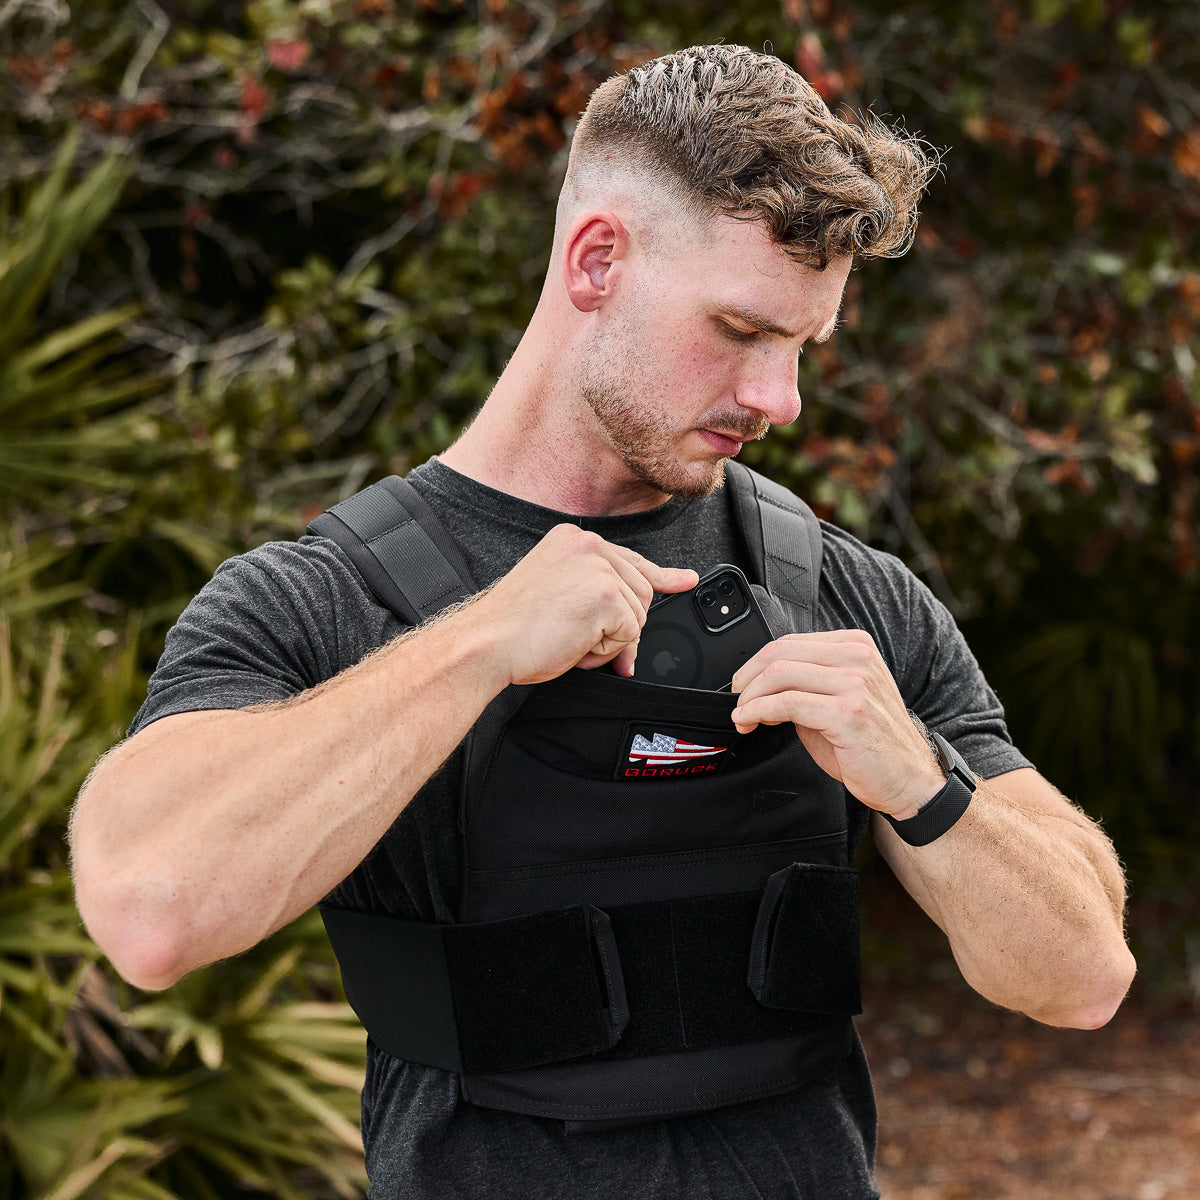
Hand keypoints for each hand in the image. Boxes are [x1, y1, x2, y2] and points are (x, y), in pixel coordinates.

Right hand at [470, 524, 697, 685]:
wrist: (487, 643)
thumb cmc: (512, 629)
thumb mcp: (559, 597)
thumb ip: (600, 596)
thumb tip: (636, 630)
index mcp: (573, 540)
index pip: (630, 559)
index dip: (662, 576)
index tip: (685, 581)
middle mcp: (589, 544)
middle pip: (641, 592)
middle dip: (621, 628)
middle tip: (581, 643)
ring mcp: (599, 566)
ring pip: (639, 614)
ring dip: (609, 641)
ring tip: (569, 640)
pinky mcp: (606, 593)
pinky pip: (630, 634)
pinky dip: (605, 651)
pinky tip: (574, 645)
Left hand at [729, 629, 945, 818]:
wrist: (910, 780)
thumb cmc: (872, 744)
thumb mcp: (837, 701)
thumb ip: (804, 685)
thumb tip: (759, 686)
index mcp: (855, 647)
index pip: (790, 642)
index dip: (756, 664)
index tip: (742, 686)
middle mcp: (858, 658)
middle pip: (780, 653)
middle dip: (747, 678)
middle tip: (736, 700)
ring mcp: (856, 683)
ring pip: (780, 674)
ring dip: (750, 697)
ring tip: (742, 715)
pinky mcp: (848, 712)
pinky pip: (788, 702)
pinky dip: (759, 710)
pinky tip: (750, 721)